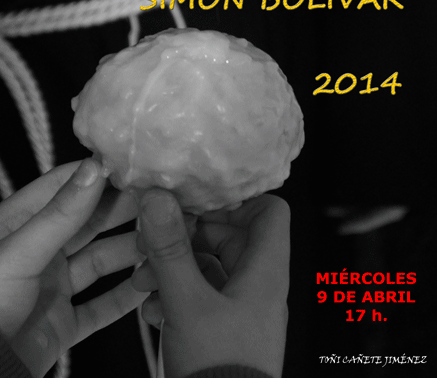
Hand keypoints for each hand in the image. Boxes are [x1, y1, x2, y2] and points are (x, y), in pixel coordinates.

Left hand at [0, 159, 147, 377]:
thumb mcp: (21, 251)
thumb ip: (60, 213)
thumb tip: (94, 168)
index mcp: (20, 225)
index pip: (64, 187)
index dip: (98, 175)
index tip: (133, 165)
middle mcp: (39, 252)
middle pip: (89, 222)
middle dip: (123, 210)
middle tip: (159, 199)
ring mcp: (52, 288)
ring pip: (100, 261)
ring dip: (130, 251)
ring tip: (162, 240)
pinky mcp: (63, 324)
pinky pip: (102, 306)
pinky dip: (126, 296)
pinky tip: (151, 283)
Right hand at [132, 191, 289, 377]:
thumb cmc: (218, 368)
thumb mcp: (187, 303)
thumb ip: (172, 250)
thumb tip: (159, 199)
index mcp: (264, 270)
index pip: (269, 211)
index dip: (237, 201)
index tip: (197, 202)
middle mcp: (256, 283)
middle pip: (228, 235)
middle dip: (186, 237)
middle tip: (152, 244)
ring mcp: (239, 307)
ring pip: (207, 266)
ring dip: (174, 267)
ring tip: (143, 282)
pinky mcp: (222, 328)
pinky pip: (200, 294)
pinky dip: (176, 294)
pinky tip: (153, 311)